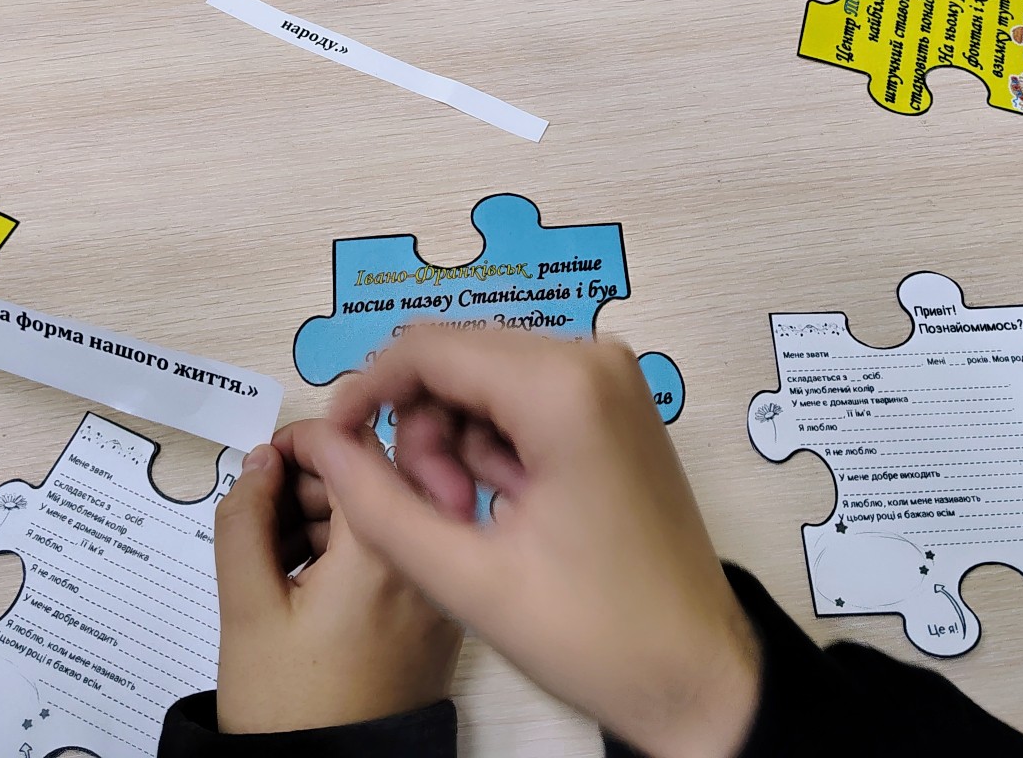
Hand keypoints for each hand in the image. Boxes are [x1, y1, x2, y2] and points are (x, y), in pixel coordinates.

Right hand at [213, 423, 460, 732]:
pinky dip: (355, 547)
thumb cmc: (293, 711)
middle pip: (377, 476)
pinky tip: (306, 576)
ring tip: (275, 551)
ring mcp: (438, 592)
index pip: (355, 447)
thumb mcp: (246, 607)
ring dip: (332, 513)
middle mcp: (427, 565)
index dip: (302, 442)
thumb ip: (243, 519)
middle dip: (314, 481)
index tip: (265, 461)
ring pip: (390, 513)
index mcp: (384, 555)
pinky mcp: (438, 615)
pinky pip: (401, 552)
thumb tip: (259, 463)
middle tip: (262, 509)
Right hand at [312, 326, 759, 757]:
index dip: (367, 390)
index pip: (428, 348)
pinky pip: (523, 396)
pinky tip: (505, 507)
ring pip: (485, 377)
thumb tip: (325, 446)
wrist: (698, 673)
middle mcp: (594, 359)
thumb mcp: (466, 577)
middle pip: (457, 358)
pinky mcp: (615, 404)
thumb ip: (379, 504)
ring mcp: (611, 378)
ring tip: (470, 520)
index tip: (335, 443)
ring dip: (457, 442)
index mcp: (563, 387)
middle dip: (424, 432)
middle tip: (437, 513)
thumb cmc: (596, 634)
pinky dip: (495, 444)